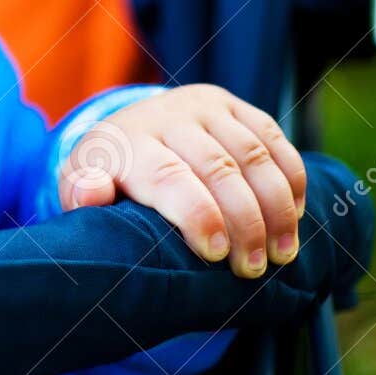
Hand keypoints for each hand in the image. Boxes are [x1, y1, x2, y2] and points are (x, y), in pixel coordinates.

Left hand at [58, 84, 306, 277]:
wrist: (126, 129)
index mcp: (128, 141)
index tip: (217, 256)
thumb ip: (82, 193)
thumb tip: (92, 192)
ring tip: (282, 253)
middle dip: (245, 223)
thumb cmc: (107, 176)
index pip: (169, 176)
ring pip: (254, 155)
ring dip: (276, 208)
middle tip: (254, 269)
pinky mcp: (235, 105)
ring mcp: (205, 107)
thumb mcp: (81, 187)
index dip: (199, 216)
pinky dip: (290, 179)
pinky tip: (293, 217)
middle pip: (219, 169)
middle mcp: (168, 116)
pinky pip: (274, 139)